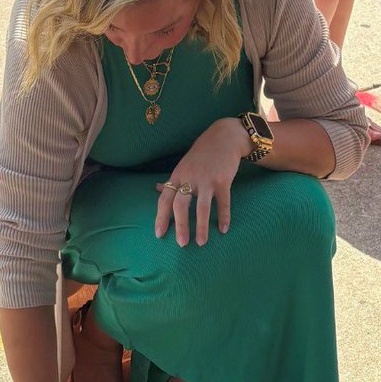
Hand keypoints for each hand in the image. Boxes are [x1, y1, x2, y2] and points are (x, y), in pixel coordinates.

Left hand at [155, 117, 248, 245]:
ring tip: (201, 243)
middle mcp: (190, 178)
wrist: (224, 137)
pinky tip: (223, 229)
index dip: (161, 217)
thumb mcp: (183, 165)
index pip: (165, 199)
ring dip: (201, 226)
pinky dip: (224, 216)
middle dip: (180, 225)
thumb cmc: (201, 155)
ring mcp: (207, 179)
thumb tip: (156, 188)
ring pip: (202, 206)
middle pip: (181, 204)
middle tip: (182, 244)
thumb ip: (172, 180)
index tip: (159, 234)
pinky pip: (223, 201)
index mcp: (178, 176)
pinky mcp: (223, 180)